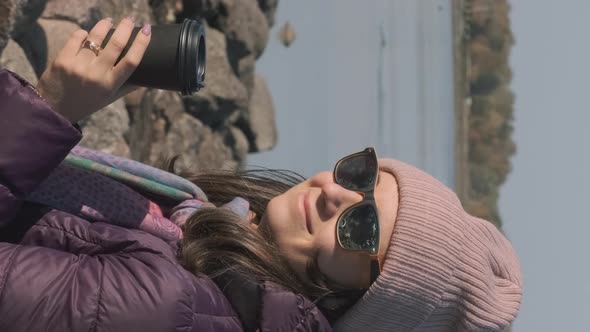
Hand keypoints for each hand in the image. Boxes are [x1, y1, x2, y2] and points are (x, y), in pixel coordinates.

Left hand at [36, 17, 151, 122]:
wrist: (55, 108)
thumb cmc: (87, 103)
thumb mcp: (110, 98)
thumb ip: (127, 87)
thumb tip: (147, 79)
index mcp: (110, 85)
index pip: (131, 61)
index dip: (141, 43)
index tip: (146, 30)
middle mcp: (96, 75)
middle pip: (116, 44)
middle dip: (125, 27)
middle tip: (129, 20)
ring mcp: (78, 66)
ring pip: (96, 37)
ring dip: (104, 25)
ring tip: (108, 21)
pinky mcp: (63, 59)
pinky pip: (77, 38)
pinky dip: (83, 33)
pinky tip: (87, 33)